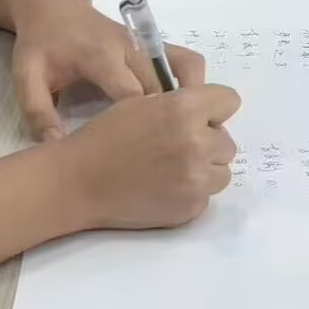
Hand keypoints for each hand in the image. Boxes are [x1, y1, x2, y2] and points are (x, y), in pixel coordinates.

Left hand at [11, 0, 204, 140]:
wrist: (53, 5)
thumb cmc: (41, 44)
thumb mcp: (26, 76)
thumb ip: (38, 111)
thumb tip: (57, 145)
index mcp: (100, 56)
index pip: (132, 92)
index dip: (141, 123)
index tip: (142, 150)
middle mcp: (130, 47)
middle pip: (163, 86)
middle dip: (168, 119)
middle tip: (167, 151)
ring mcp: (146, 43)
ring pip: (185, 67)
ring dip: (191, 99)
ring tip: (183, 131)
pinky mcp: (154, 43)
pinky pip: (185, 60)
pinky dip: (193, 83)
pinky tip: (184, 109)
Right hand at [58, 85, 242, 229]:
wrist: (78, 182)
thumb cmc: (104, 137)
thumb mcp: (141, 103)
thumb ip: (180, 104)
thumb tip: (206, 115)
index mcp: (185, 110)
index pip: (230, 100)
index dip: (214, 108)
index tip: (199, 116)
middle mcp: (197, 144)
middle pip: (227, 142)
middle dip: (207, 142)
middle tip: (177, 146)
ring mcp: (197, 180)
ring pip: (222, 171)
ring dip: (204, 169)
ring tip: (172, 169)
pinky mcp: (191, 207)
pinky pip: (206, 196)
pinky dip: (191, 192)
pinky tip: (164, 188)